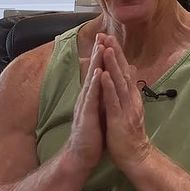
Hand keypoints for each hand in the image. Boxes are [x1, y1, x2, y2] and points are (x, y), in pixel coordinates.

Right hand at [67, 36, 105, 168]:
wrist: (81, 156)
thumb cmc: (92, 135)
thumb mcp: (99, 111)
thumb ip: (102, 97)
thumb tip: (108, 85)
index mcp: (91, 97)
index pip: (97, 73)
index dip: (101, 56)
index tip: (106, 39)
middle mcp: (86, 98)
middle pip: (93, 71)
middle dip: (98, 53)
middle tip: (102, 34)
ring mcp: (85, 106)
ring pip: (91, 81)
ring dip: (96, 63)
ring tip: (100, 47)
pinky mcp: (86, 116)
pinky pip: (92, 98)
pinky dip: (95, 84)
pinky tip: (99, 73)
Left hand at [98, 35, 153, 169]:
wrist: (137, 156)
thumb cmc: (129, 134)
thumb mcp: (130, 108)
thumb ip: (129, 90)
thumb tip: (131, 71)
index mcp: (131, 97)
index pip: (124, 71)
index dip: (118, 55)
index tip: (110, 38)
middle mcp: (130, 99)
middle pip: (123, 72)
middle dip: (115, 53)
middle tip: (107, 35)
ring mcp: (126, 108)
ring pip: (119, 82)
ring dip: (113, 65)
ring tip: (106, 48)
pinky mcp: (119, 119)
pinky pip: (113, 100)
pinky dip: (108, 86)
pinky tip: (103, 74)